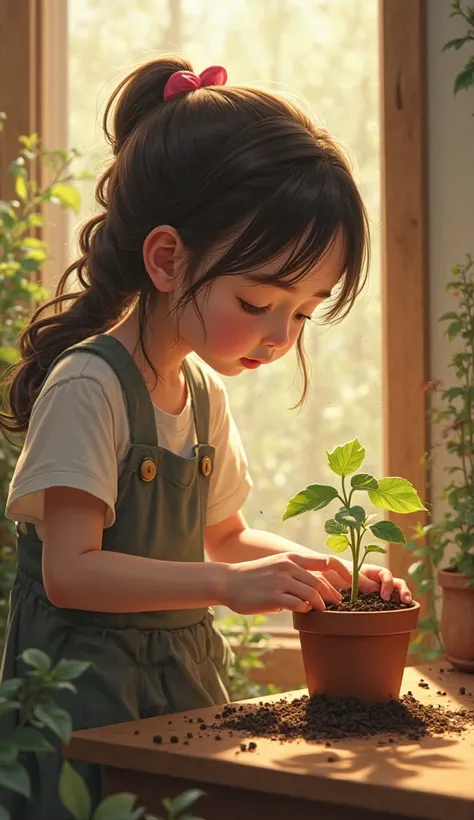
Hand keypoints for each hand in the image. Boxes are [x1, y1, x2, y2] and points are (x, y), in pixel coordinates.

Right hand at [225, 552, 351, 614]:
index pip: (326, 561)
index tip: (354, 583)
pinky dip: (304, 610)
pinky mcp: (274, 597)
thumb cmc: (255, 576)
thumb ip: (296, 572)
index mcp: (291, 557)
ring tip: (320, 610)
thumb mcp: (277, 566)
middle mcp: (288, 567)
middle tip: (337, 604)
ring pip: (312, 594)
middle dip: (332, 595)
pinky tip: (302, 611)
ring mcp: (281, 581)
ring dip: (319, 605)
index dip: (344, 572)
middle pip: (321, 582)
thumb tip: (317, 587)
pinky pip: (298, 605)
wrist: (228, 581)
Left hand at [321, 559, 411, 603]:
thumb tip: (374, 588)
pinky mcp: (372, 603)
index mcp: (366, 572)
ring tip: (407, 604)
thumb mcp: (340, 576)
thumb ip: (356, 580)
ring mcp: (374, 592)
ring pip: (393, 592)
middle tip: (404, 600)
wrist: (318, 580)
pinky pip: (386, 604)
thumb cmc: (327, 574)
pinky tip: (401, 613)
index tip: (382, 596)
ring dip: (402, 595)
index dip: (387, 583)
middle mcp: (373, 581)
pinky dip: (396, 606)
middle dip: (402, 589)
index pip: (383, 574)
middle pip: (394, 581)